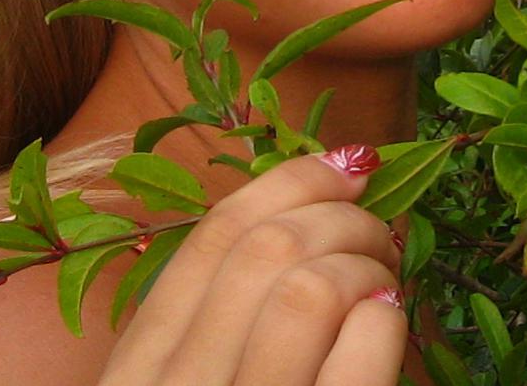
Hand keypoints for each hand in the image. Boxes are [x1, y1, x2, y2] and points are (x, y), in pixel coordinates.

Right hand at [99, 147, 405, 385]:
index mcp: (139, 365)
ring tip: (386, 284)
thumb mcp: (182, 380)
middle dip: (341, 218)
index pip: (213, 235)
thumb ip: (213, 318)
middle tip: (379, 234)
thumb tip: (302, 217)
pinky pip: (363, 349)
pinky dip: (388, 321)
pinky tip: (387, 325)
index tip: (347, 163)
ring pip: (310, 289)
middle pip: (266, 249)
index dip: (291, 181)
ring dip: (366, 266)